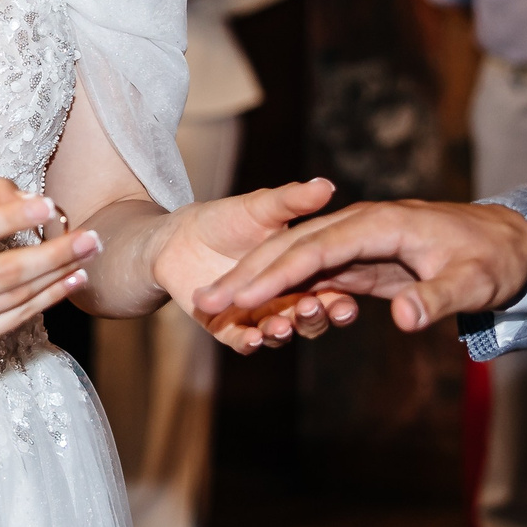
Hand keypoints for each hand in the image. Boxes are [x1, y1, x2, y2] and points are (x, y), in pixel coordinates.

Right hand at [0, 179, 98, 355]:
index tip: (48, 204)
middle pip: (1, 274)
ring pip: (13, 300)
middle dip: (51, 255)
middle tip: (90, 237)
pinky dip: (45, 300)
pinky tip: (69, 281)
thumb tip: (28, 197)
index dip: (9, 218)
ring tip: (87, 256)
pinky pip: (12, 321)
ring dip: (56, 277)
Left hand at [150, 179, 358, 351]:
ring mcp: (256, 315)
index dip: (340, 305)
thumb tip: (326, 184)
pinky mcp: (227, 327)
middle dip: (313, 319)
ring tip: (281, 326)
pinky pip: (242, 341)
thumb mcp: (262, 208)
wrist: (180, 236)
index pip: (331, 296)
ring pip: (278, 333)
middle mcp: (284, 300)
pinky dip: (248, 342)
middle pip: (308, 320)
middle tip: (310, 309)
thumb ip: (293, 201)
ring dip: (281, 333)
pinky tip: (252, 337)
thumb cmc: (228, 218)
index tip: (346, 306)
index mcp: (301, 275)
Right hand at [198, 198, 526, 334]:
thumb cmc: (493, 259)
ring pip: (294, 261)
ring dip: (255, 284)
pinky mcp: (359, 261)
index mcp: (377, 222)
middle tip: (204, 303)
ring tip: (216, 309)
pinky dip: (280, 292)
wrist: (512, 244)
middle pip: (290, 248)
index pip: (314, 248)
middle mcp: (358, 226)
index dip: (275, 274)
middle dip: (246, 275)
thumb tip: (405, 320)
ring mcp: (356, 243)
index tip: (239, 297)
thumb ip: (438, 299)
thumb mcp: (472, 282)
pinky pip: (311, 276)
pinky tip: (255, 312)